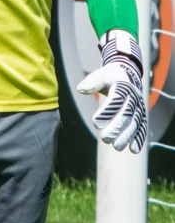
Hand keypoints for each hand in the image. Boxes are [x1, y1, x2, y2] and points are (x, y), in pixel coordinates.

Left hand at [77, 29, 146, 153]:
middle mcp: (133, 96)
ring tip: (117, 147)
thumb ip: (91, 82)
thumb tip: (81, 89)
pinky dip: (139, 138)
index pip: (115, 100)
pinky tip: (134, 150)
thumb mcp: (100, 74)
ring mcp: (138, 106)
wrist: (128, 73)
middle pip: (126, 114)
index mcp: (122, 85)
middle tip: (105, 139)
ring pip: (135, 123)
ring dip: (127, 136)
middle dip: (116, 128)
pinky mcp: (141, 114)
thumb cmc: (110, 76)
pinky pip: (142, 126)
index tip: (95, 123)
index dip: (106, 112)